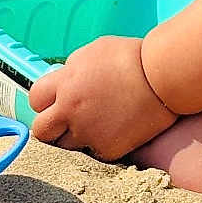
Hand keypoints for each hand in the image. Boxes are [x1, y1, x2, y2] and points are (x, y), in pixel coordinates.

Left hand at [27, 36, 177, 160]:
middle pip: (42, 131)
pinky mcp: (107, 149)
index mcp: (66, 83)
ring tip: (98, 123)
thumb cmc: (134, 57)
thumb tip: (62, 80)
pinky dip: (102, 143)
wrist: (166, 77)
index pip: (35, 100)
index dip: (45, 101)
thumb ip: (72, 68)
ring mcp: (88, 132)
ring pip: (66, 145)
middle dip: (52, 126)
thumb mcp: (94, 50)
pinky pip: (94, 151)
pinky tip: (117, 128)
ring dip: (76, 136)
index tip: (55, 102)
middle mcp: (71, 110)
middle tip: (67, 121)